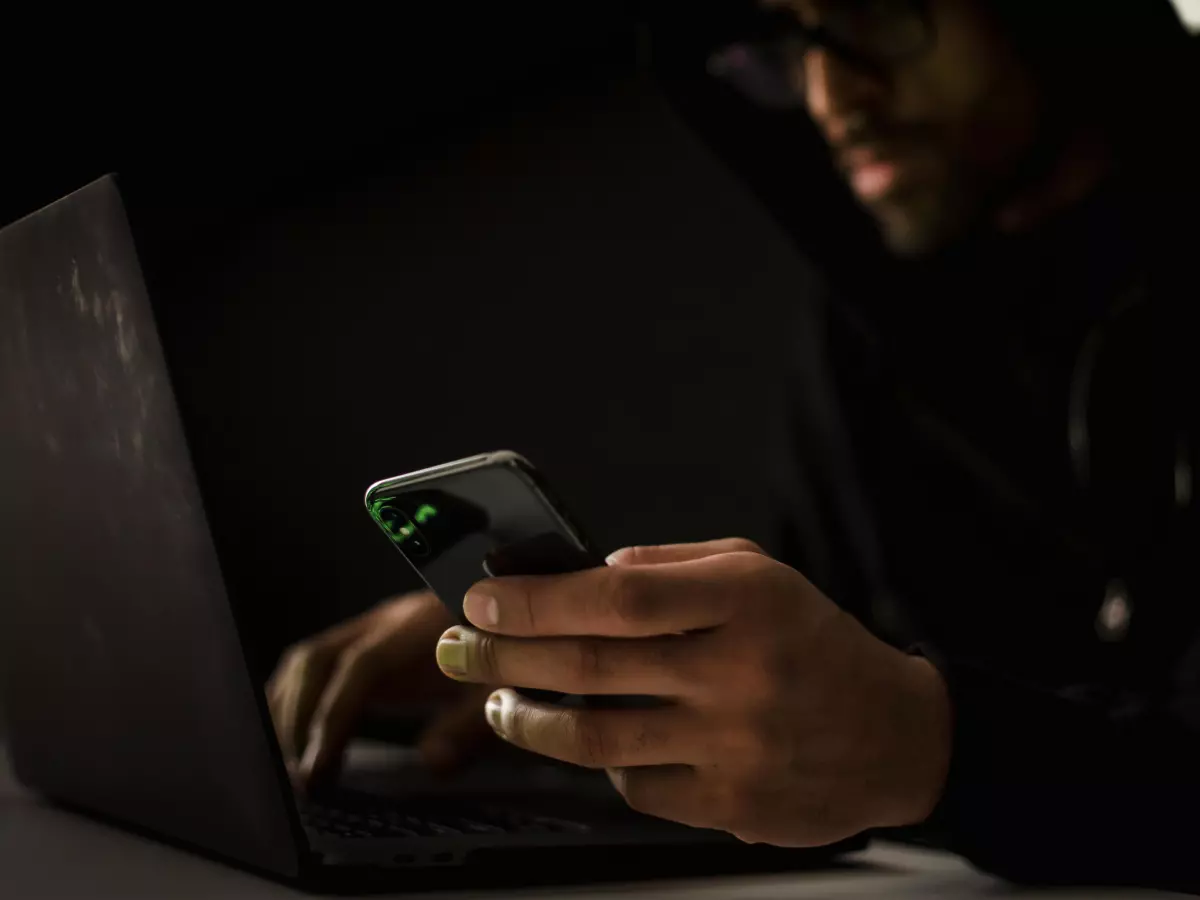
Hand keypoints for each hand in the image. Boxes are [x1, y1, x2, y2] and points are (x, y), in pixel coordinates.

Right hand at [267, 591, 495, 785]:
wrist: (513, 612)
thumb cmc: (509, 651)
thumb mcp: (502, 689)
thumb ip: (470, 725)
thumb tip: (431, 763)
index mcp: (419, 629)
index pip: (361, 667)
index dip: (334, 716)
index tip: (317, 766)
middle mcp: (386, 622)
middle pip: (318, 660)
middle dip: (298, 719)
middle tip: (298, 777)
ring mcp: (371, 629)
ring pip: (309, 660)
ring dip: (289, 711)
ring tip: (292, 765)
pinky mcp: (365, 642)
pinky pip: (316, 664)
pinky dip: (296, 699)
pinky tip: (293, 735)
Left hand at [434, 539, 951, 846]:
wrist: (894, 734)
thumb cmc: (811, 640)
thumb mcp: (757, 572)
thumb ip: (670, 564)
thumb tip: (583, 571)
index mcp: (745, 600)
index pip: (618, 596)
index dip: (538, 598)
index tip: (483, 597)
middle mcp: (739, 672)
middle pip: (591, 667)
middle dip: (504, 654)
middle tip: (458, 645)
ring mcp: (734, 746)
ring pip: (596, 737)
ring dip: (527, 719)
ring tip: (496, 700)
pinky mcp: (730, 804)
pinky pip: (633, 785)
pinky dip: (597, 760)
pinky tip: (586, 739)